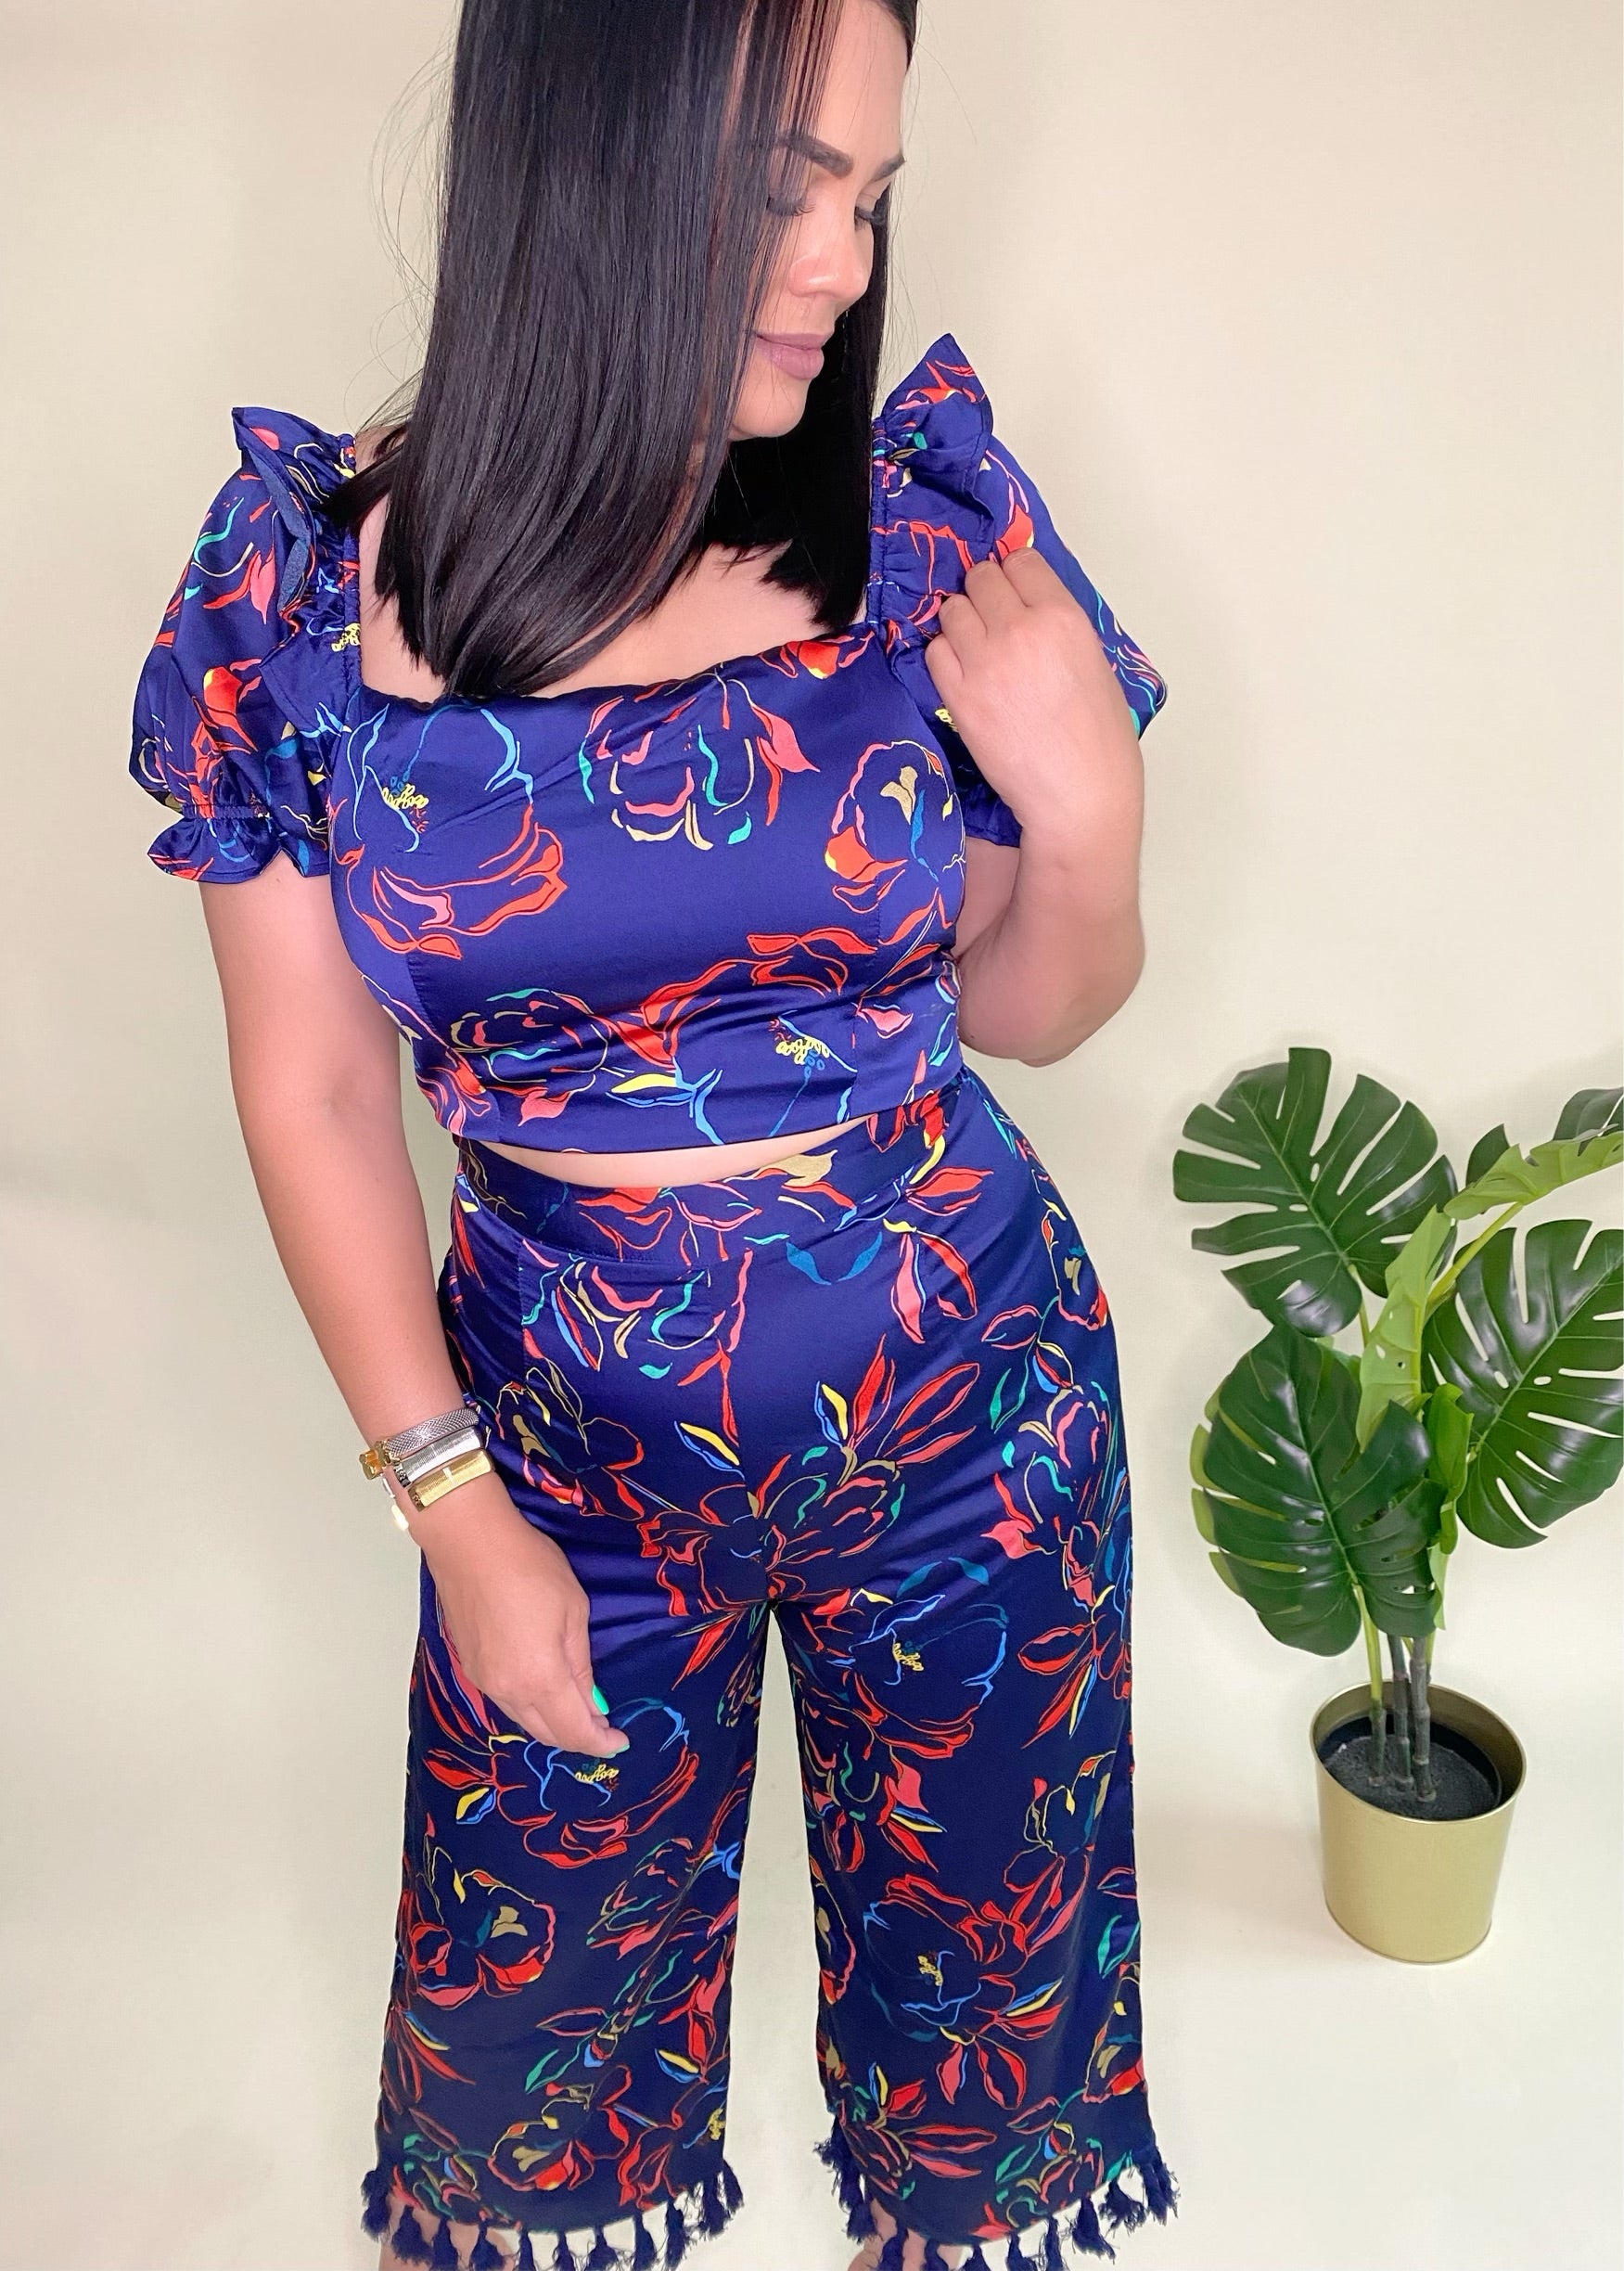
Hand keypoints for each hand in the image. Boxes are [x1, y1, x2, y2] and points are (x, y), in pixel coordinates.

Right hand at [400, 1469, 626, 1758]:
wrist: (469, 1542)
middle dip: (577, 1737)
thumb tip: (591, 1701)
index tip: (619, 1740)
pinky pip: (505, 1702)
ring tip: (578, 1712)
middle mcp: (507, 1690)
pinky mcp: (469, 1668)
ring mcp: (483, 1682)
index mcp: (539, 1678)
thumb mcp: (573, 1610)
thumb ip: (581, 1663)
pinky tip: (544, 1693)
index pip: (574, 1729)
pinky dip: (529, 1707)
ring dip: (552, 1724)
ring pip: (523, 1720)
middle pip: (546, 1733)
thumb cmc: (529, 1566)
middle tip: (602, 1729)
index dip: (599, 1741)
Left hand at [922, 548, 1140, 829]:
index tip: (1013, 592)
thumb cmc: (1100, 740)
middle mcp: (1021, 630)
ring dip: (961, 624)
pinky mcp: (958, 696)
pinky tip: (963, 675)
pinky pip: (934, 652)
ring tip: (977, 650)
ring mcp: (984, 662)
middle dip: (984, 595)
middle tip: (992, 621)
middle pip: (980, 578)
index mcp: (1064, 617)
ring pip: (952, 610)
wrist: (1079, 795)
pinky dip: (945, 657)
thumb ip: (1059, 627)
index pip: (1021, 561)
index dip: (1014, 576)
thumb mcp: (1096, 663)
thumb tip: (1029, 608)